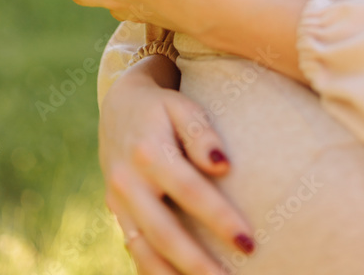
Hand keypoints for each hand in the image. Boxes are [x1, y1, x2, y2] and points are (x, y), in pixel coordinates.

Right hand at [102, 55, 253, 274]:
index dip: (218, 218)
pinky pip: (134, 249)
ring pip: (144, 250)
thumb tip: (222, 165)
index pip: (189, 191)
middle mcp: (128, 182)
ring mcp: (118, 201)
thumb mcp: (182, 106)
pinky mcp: (115, 212)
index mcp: (149, 152)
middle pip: (164, 232)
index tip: (248, 241)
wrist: (119, 106)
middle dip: (198, 262)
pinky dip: (154, 271)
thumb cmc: (162, 107)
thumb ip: (202, 133)